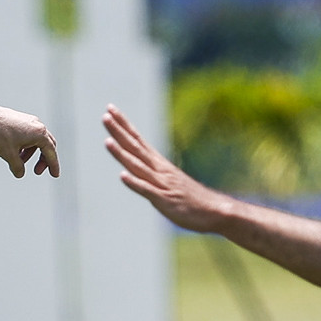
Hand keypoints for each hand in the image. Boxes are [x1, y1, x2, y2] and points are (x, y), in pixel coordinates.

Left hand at [0, 103, 58, 177]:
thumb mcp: (9, 154)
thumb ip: (17, 167)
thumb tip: (20, 173)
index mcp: (39, 133)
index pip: (51, 152)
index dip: (53, 165)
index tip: (55, 175)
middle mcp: (37, 125)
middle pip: (47, 146)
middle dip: (43, 160)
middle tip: (37, 171)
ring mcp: (30, 121)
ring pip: (36, 141)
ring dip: (32, 154)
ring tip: (20, 162)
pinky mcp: (21, 120)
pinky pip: (29, 135)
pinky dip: (26, 146)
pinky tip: (15, 152)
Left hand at [103, 105, 228, 231]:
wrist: (215, 211)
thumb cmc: (191, 199)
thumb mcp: (169, 183)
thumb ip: (152, 176)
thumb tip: (136, 171)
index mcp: (159, 164)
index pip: (137, 140)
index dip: (123, 125)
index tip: (110, 109)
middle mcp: (159, 170)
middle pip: (135, 148)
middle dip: (119, 132)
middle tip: (105, 116)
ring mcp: (162, 184)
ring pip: (138, 166)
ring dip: (122, 154)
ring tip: (107, 141)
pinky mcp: (164, 200)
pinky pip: (147, 190)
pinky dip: (135, 182)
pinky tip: (122, 176)